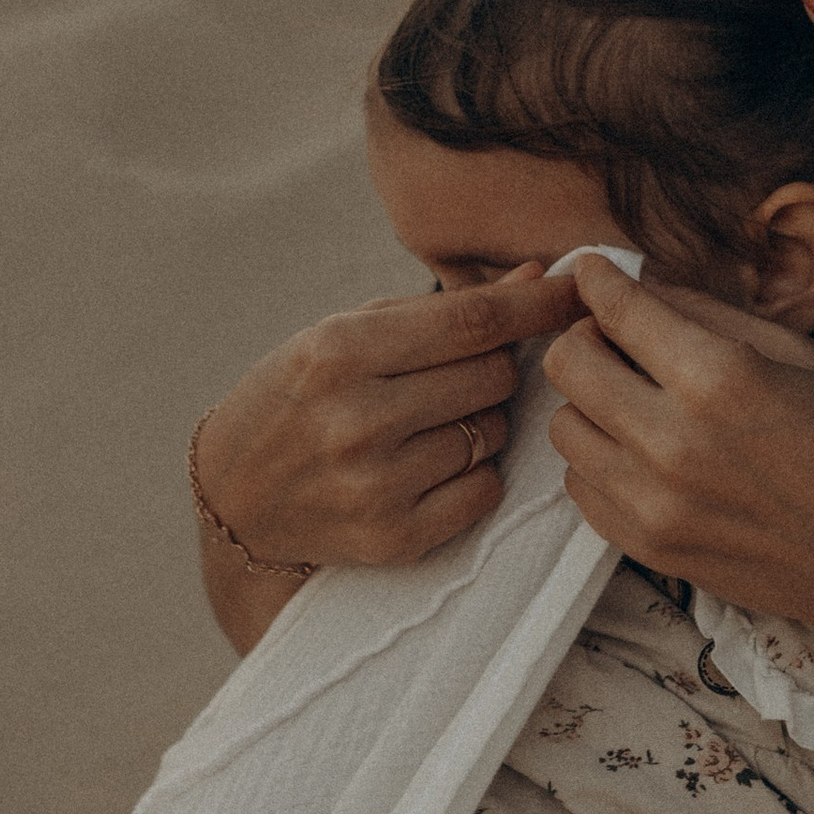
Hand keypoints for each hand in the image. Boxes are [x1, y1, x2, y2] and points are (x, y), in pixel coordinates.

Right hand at [194, 269, 582, 634]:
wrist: (235, 497)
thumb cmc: (295, 398)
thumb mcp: (341, 334)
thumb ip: (437, 310)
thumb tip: (532, 277)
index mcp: (340, 352)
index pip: (471, 321)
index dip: (537, 302)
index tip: (578, 287)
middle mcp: (358, 419)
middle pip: (494, 376)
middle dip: (494, 366)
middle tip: (456, 373)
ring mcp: (377, 484)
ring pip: (493, 433)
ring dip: (479, 420)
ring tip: (424, 423)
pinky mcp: (393, 537)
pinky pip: (483, 490)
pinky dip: (472, 473)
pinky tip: (426, 466)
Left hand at [539, 254, 813, 688]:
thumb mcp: (800, 355)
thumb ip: (708, 314)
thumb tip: (641, 284)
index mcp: (719, 378)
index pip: (615, 309)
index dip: (597, 279)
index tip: (594, 272)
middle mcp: (673, 441)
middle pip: (567, 364)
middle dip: (586, 337)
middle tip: (618, 339)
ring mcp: (654, 503)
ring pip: (563, 426)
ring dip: (590, 403)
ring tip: (637, 402)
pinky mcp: (647, 548)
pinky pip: (580, 486)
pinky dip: (600, 460)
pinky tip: (644, 453)